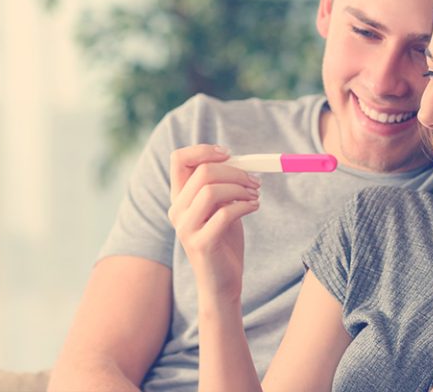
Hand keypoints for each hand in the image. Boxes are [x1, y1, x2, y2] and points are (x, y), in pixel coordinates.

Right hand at [168, 144, 260, 300]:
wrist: (223, 283)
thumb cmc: (224, 242)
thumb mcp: (221, 208)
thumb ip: (222, 186)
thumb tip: (239, 161)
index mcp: (179, 198)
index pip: (179, 159)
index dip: (204, 150)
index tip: (229, 154)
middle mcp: (177, 211)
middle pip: (203, 172)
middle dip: (235, 171)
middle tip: (255, 180)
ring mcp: (186, 228)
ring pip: (211, 190)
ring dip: (241, 188)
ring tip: (255, 196)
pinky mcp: (201, 243)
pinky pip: (224, 213)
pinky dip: (245, 205)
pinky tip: (254, 207)